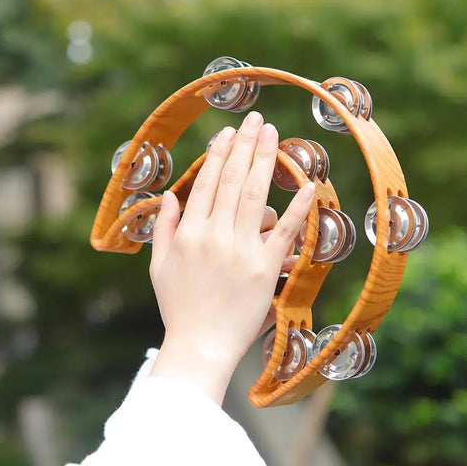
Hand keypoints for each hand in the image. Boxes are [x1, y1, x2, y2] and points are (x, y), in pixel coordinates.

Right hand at [149, 112, 314, 403]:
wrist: (199, 347)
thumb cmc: (178, 308)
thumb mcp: (158, 267)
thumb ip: (162, 228)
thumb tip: (166, 197)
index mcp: (188, 234)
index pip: (205, 183)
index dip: (219, 154)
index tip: (229, 132)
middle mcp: (213, 236)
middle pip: (231, 181)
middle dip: (245, 145)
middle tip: (256, 118)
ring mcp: (240, 251)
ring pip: (254, 196)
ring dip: (264, 160)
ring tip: (272, 134)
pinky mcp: (264, 269)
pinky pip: (284, 232)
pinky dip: (297, 207)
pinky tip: (308, 184)